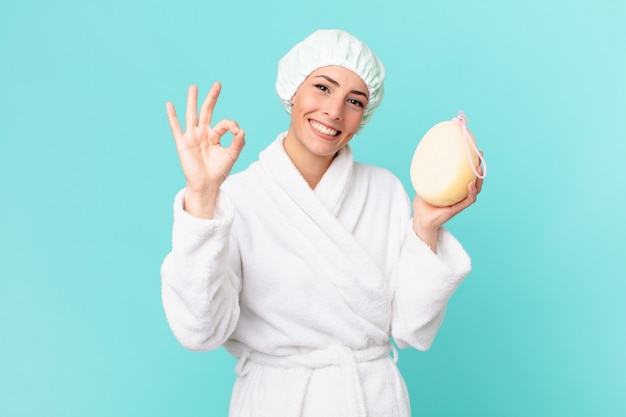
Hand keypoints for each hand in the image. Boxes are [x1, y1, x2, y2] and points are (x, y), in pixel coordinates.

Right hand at [166, 82, 244, 217]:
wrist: (207, 185)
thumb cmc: (218, 171)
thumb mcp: (231, 156)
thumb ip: (238, 143)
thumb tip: (241, 130)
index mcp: (214, 136)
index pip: (224, 123)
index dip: (232, 125)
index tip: (237, 133)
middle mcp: (203, 134)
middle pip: (207, 112)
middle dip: (212, 98)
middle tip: (217, 84)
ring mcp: (192, 137)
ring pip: (192, 115)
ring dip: (193, 101)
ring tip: (193, 87)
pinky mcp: (183, 143)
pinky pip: (176, 128)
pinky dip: (172, 117)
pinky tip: (169, 105)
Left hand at [412, 162, 483, 250]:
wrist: (420, 219)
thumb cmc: (422, 203)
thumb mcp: (423, 184)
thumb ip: (426, 172)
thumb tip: (424, 155)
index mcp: (453, 188)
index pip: (465, 174)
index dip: (470, 163)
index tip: (472, 151)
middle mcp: (459, 194)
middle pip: (474, 179)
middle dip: (479, 167)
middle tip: (480, 155)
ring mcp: (460, 201)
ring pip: (475, 190)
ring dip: (479, 179)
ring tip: (479, 169)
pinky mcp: (458, 209)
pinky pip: (468, 200)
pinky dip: (471, 192)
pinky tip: (470, 184)